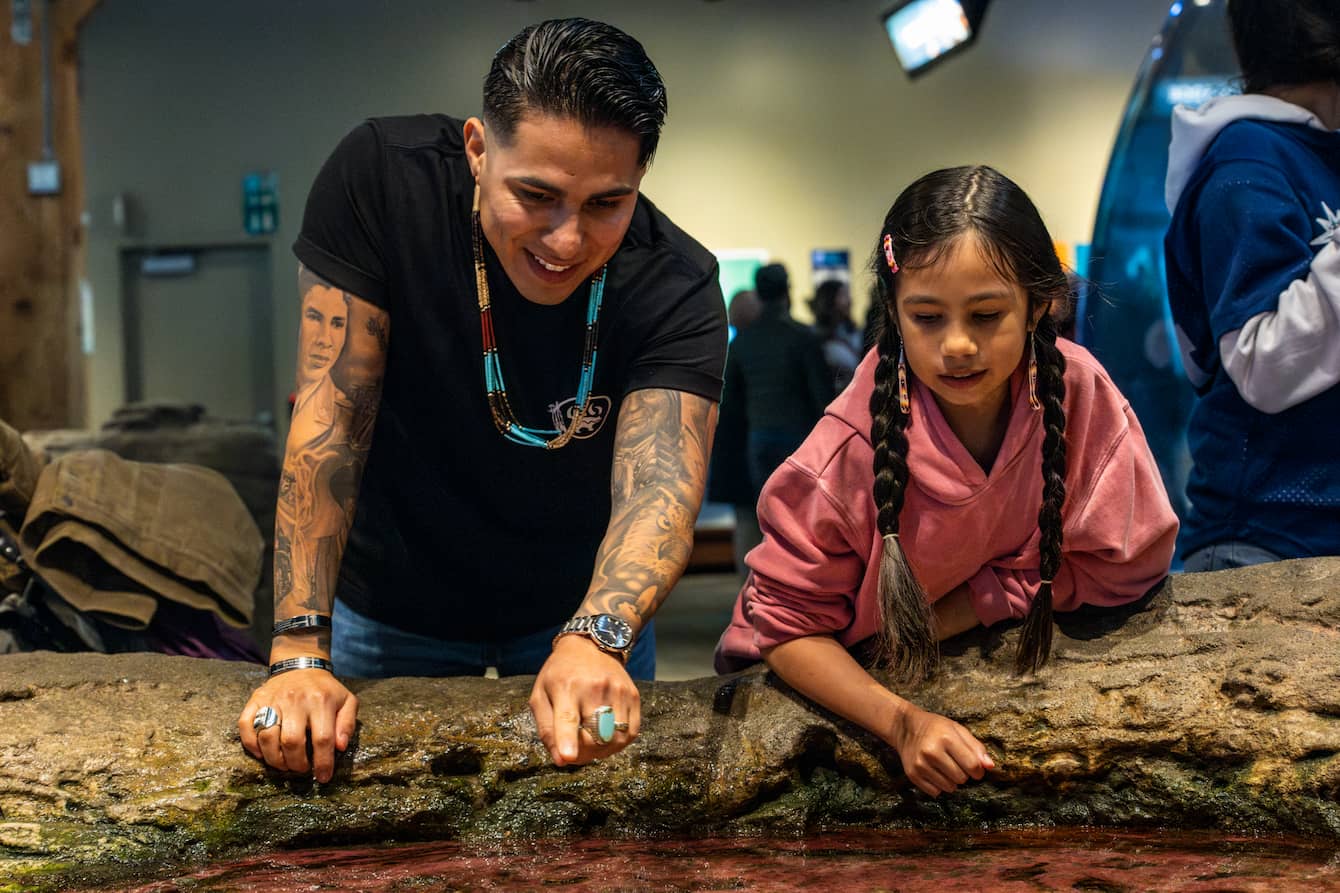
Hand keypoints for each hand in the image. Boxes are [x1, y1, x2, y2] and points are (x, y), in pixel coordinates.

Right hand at [238, 668, 358, 782]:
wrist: (301, 665)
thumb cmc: (326, 690)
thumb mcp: (347, 701)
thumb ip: (347, 724)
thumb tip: (340, 747)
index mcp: (321, 701)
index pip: (322, 738)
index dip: (323, 762)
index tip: (323, 777)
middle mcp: (295, 700)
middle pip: (291, 741)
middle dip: (297, 764)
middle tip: (301, 769)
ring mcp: (272, 699)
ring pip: (267, 737)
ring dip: (274, 759)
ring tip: (284, 765)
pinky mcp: (255, 700)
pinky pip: (245, 725)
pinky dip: (251, 744)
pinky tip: (262, 753)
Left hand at [529, 634, 640, 765]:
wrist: (590, 645)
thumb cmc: (560, 674)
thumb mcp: (540, 695)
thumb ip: (546, 729)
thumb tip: (561, 761)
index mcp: (565, 686)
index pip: (567, 718)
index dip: (568, 740)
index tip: (568, 758)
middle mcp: (594, 687)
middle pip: (594, 736)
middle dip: (584, 754)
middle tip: (573, 753)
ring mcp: (618, 691)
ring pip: (615, 738)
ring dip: (602, 751)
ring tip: (590, 743)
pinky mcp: (633, 695)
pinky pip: (630, 733)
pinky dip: (618, 742)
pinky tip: (605, 736)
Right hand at [888, 704, 993, 796]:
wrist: (906, 728)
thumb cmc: (936, 728)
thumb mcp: (958, 730)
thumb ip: (976, 748)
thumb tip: (990, 767)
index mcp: (946, 738)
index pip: (973, 766)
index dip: (978, 770)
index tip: (973, 767)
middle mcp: (931, 752)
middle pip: (962, 779)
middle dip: (963, 773)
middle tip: (954, 762)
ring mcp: (920, 764)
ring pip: (950, 788)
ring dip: (951, 781)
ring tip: (944, 766)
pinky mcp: (912, 775)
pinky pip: (935, 792)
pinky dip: (938, 786)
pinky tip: (934, 772)